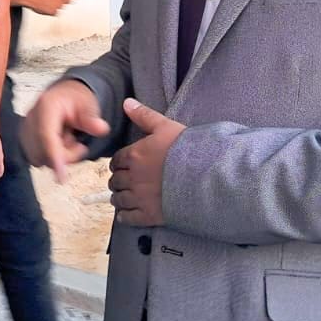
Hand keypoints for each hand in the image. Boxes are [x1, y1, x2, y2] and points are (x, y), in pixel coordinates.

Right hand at [22, 78, 109, 181]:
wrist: (64, 96)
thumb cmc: (75, 100)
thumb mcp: (89, 104)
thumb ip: (92, 118)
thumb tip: (101, 128)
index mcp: (46, 105)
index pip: (46, 135)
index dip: (54, 157)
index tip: (61, 177)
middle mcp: (31, 117)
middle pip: (43, 151)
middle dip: (65, 156)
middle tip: (80, 146)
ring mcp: (25, 129)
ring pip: (39, 158)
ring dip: (58, 157)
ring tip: (69, 141)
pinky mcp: (25, 139)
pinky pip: (37, 158)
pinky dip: (50, 157)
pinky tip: (59, 145)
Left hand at [108, 98, 185, 226]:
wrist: (204, 178)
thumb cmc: (187, 150)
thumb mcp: (166, 127)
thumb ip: (144, 115)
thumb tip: (127, 102)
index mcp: (134, 156)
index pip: (116, 160)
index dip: (118, 163)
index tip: (122, 165)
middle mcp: (132, 177)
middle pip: (116, 180)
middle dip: (118, 180)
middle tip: (123, 181)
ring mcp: (140, 198)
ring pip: (119, 199)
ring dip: (119, 197)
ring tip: (123, 197)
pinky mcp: (149, 215)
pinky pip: (128, 218)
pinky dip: (125, 216)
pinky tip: (127, 214)